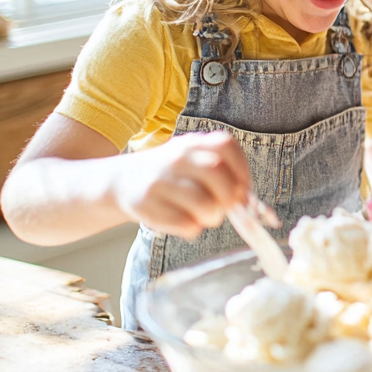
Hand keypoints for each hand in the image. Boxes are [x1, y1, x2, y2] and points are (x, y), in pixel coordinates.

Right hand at [110, 132, 252, 239]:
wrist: (123, 181)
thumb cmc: (172, 175)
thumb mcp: (194, 161)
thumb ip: (222, 172)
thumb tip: (248, 200)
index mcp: (192, 143)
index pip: (225, 146)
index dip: (242, 170)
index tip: (244, 189)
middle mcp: (176, 158)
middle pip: (217, 173)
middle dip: (230, 197)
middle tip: (228, 207)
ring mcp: (160, 180)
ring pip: (204, 204)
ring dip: (213, 216)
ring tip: (207, 216)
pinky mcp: (147, 205)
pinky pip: (185, 224)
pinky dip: (193, 229)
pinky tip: (187, 222)